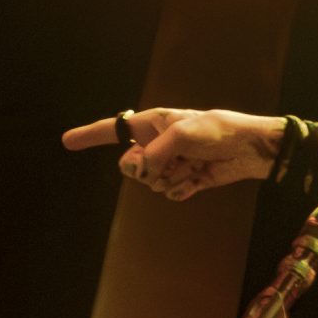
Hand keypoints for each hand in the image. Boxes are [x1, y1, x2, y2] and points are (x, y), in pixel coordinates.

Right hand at [63, 107, 282, 200]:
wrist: (249, 149)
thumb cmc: (219, 131)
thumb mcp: (183, 134)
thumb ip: (156, 152)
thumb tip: (145, 171)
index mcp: (152, 124)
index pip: (114, 130)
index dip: (90, 136)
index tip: (67, 141)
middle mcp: (158, 144)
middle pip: (129, 167)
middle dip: (145, 169)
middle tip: (168, 162)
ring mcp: (171, 163)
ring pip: (152, 183)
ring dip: (173, 177)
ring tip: (194, 164)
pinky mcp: (187, 180)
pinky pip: (171, 193)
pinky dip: (184, 188)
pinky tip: (199, 178)